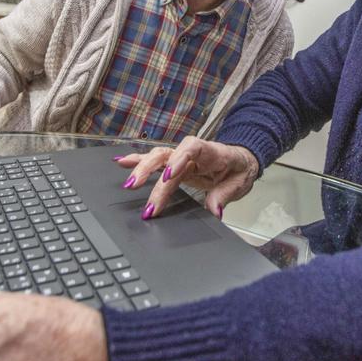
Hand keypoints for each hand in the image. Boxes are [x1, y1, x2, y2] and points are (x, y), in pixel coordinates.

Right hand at [116, 136, 259, 218]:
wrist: (241, 160)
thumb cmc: (238, 169)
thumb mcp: (238, 184)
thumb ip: (223, 196)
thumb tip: (214, 211)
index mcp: (210, 152)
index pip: (191, 149)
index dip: (177, 160)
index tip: (167, 176)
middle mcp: (191, 152)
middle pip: (166, 155)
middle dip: (150, 171)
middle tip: (137, 188)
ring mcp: (181, 157)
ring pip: (157, 158)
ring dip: (140, 169)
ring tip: (128, 184)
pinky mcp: (174, 164)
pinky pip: (154, 160)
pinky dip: (136, 160)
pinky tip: (120, 162)